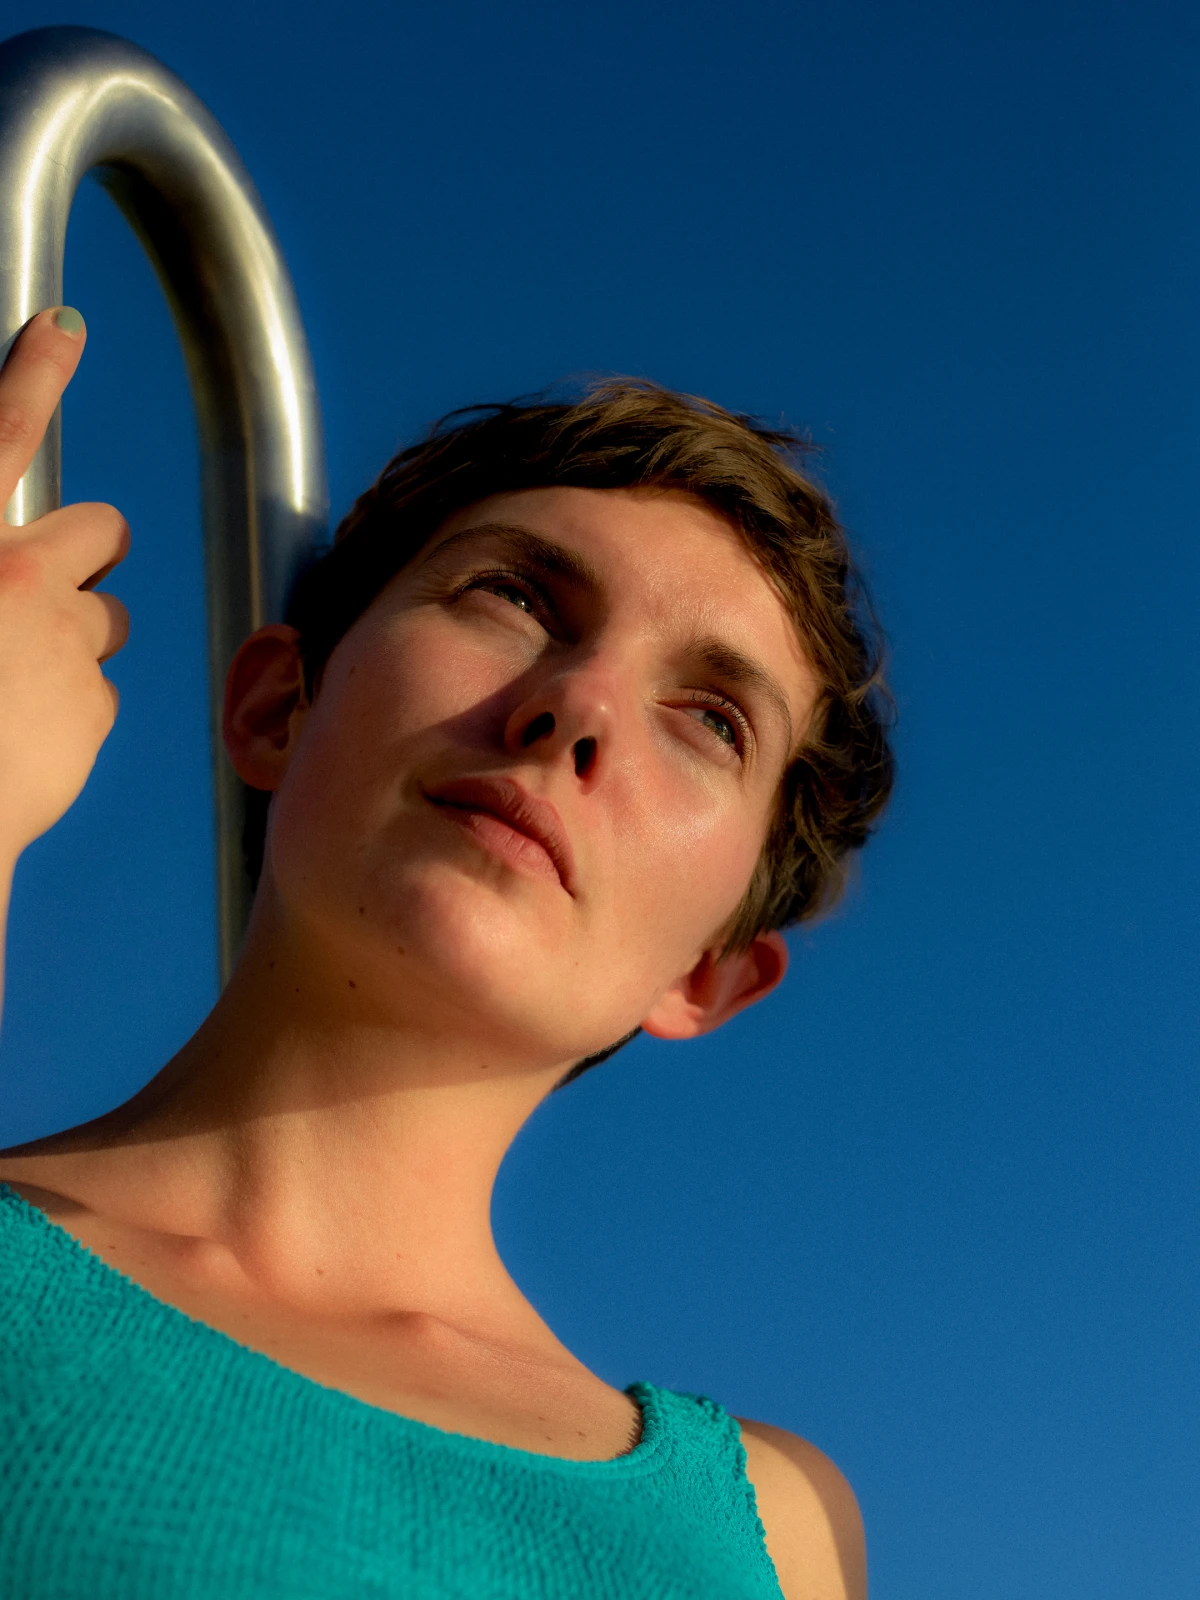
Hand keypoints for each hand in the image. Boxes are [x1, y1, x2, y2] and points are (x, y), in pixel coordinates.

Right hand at [0, 309, 129, 864]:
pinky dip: (71, 708)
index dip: (34, 372)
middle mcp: (18, 578)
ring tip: (20, 679)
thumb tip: (6, 568)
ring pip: (108, 616)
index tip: (65, 328)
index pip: (2, 433)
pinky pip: (98, 692)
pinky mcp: (94, 707)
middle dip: (92, 550)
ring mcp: (65, 644)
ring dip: (78, 635)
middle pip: (103, 529)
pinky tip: (24, 736)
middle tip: (52, 587)